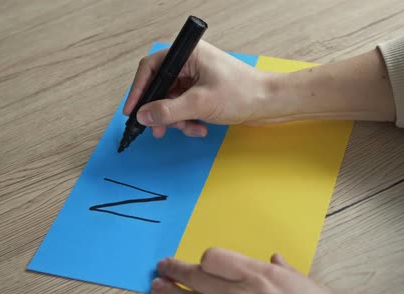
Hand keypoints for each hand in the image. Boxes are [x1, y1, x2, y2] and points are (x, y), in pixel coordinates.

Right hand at [124, 41, 269, 137]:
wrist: (270, 103)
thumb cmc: (243, 93)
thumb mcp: (200, 103)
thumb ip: (168, 110)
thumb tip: (144, 115)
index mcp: (189, 54)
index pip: (152, 67)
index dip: (139, 89)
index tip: (132, 110)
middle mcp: (191, 64)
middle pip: (161, 88)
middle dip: (162, 111)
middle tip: (159, 129)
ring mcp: (198, 78)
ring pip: (173, 101)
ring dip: (178, 119)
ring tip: (189, 128)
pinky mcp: (204, 92)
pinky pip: (186, 107)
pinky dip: (189, 120)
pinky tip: (200, 128)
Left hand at [151, 248, 356, 293]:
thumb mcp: (311, 288)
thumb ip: (288, 272)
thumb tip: (276, 259)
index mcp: (261, 276)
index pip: (216, 258)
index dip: (206, 258)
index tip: (203, 262)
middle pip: (198, 277)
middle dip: (177, 270)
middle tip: (163, 266)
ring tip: (156, 287)